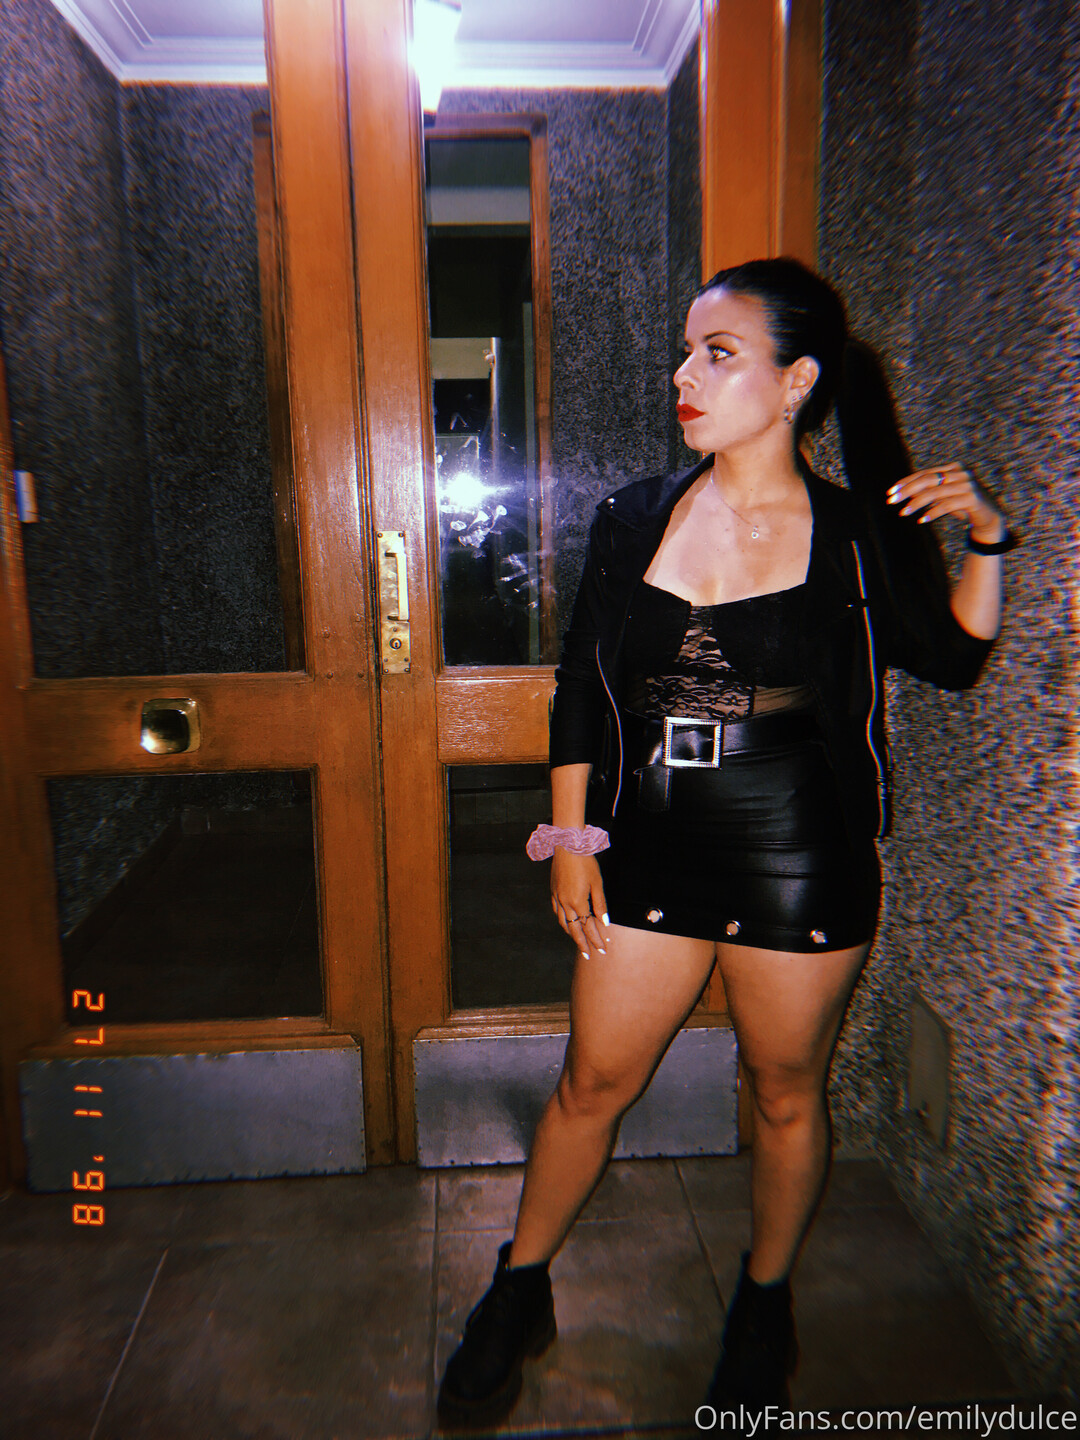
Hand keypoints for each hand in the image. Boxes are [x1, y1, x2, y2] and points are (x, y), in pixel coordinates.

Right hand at [551, 848, 609, 957]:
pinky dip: (563, 921)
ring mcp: (557, 898)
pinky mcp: (554, 892)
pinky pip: (557, 912)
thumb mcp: (598, 883)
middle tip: (589, 955)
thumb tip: (604, 922)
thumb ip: (600, 905)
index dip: (596, 940)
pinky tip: (566, 923)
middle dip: (583, 944)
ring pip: (563, 923)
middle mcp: (566, 903)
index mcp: (578, 902)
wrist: (568, 846)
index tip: (602, 950)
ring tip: (579, 942)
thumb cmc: (585, 862)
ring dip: (572, 934)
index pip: (589, 927)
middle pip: (574, 930)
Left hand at [886, 462, 1003, 543]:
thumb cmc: (962, 505)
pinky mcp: (972, 498)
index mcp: (953, 468)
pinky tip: (921, 519)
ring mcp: (967, 484)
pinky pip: (947, 505)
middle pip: (927, 479)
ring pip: (935, 493)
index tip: (891, 492)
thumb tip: (904, 494)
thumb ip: (928, 493)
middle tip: (891, 501)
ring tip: (903, 513)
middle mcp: (960, 473)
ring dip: (916, 504)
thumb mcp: (943, 497)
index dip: (906, 482)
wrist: (988, 516)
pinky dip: (932, 512)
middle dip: (907, 490)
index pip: (924, 473)